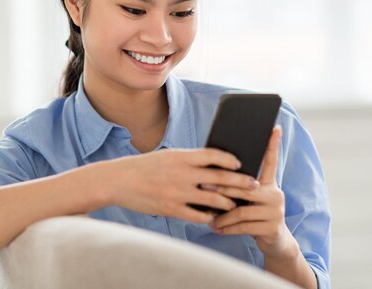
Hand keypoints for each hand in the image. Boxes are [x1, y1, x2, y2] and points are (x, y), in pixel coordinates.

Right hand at [108, 148, 258, 223]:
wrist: (118, 180)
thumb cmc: (144, 167)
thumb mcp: (167, 156)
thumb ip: (188, 159)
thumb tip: (211, 162)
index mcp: (181, 157)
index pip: (213, 155)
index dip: (230, 160)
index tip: (240, 164)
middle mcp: (182, 173)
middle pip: (219, 178)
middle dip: (239, 183)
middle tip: (253, 186)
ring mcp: (178, 192)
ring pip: (213, 199)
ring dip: (227, 202)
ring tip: (234, 205)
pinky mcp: (171, 208)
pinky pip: (198, 215)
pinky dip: (209, 216)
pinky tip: (214, 217)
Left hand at [209, 126, 299, 258]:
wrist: (275, 240)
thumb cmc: (255, 214)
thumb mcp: (250, 198)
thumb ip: (239, 186)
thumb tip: (215, 170)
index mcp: (269, 183)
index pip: (271, 161)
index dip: (273, 144)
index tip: (274, 127)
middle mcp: (276, 193)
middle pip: (245, 186)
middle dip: (222, 187)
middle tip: (204, 185)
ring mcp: (276, 210)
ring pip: (242, 209)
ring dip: (221, 214)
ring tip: (208, 216)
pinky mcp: (271, 227)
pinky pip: (244, 226)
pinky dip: (227, 228)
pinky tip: (216, 228)